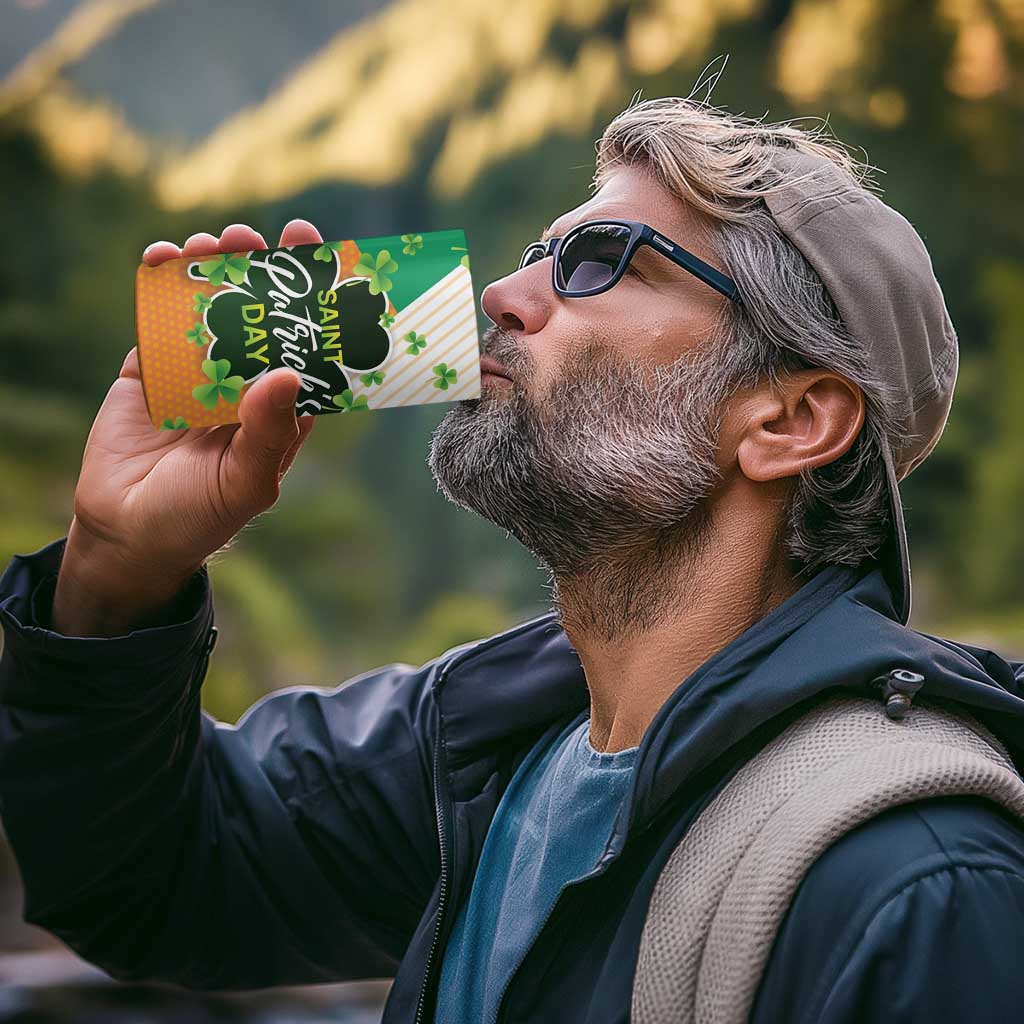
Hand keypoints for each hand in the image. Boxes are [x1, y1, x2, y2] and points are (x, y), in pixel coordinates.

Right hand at [52, 220, 324, 636]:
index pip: (307, 347)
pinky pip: (160, 320)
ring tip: (215, 242)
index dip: (316, 305)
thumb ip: (268, 432)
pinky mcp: (151, 369)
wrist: (127, 533)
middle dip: (264, 273)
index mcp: (281, 408)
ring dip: (216, 270)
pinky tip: (165, 257)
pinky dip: (162, 285)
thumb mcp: (244, 482)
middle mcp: (245, 383)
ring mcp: (198, 372)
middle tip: (261, 236)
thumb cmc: (200, 516)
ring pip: (213, 308)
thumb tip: (286, 374)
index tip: (319, 258)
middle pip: (261, 316)